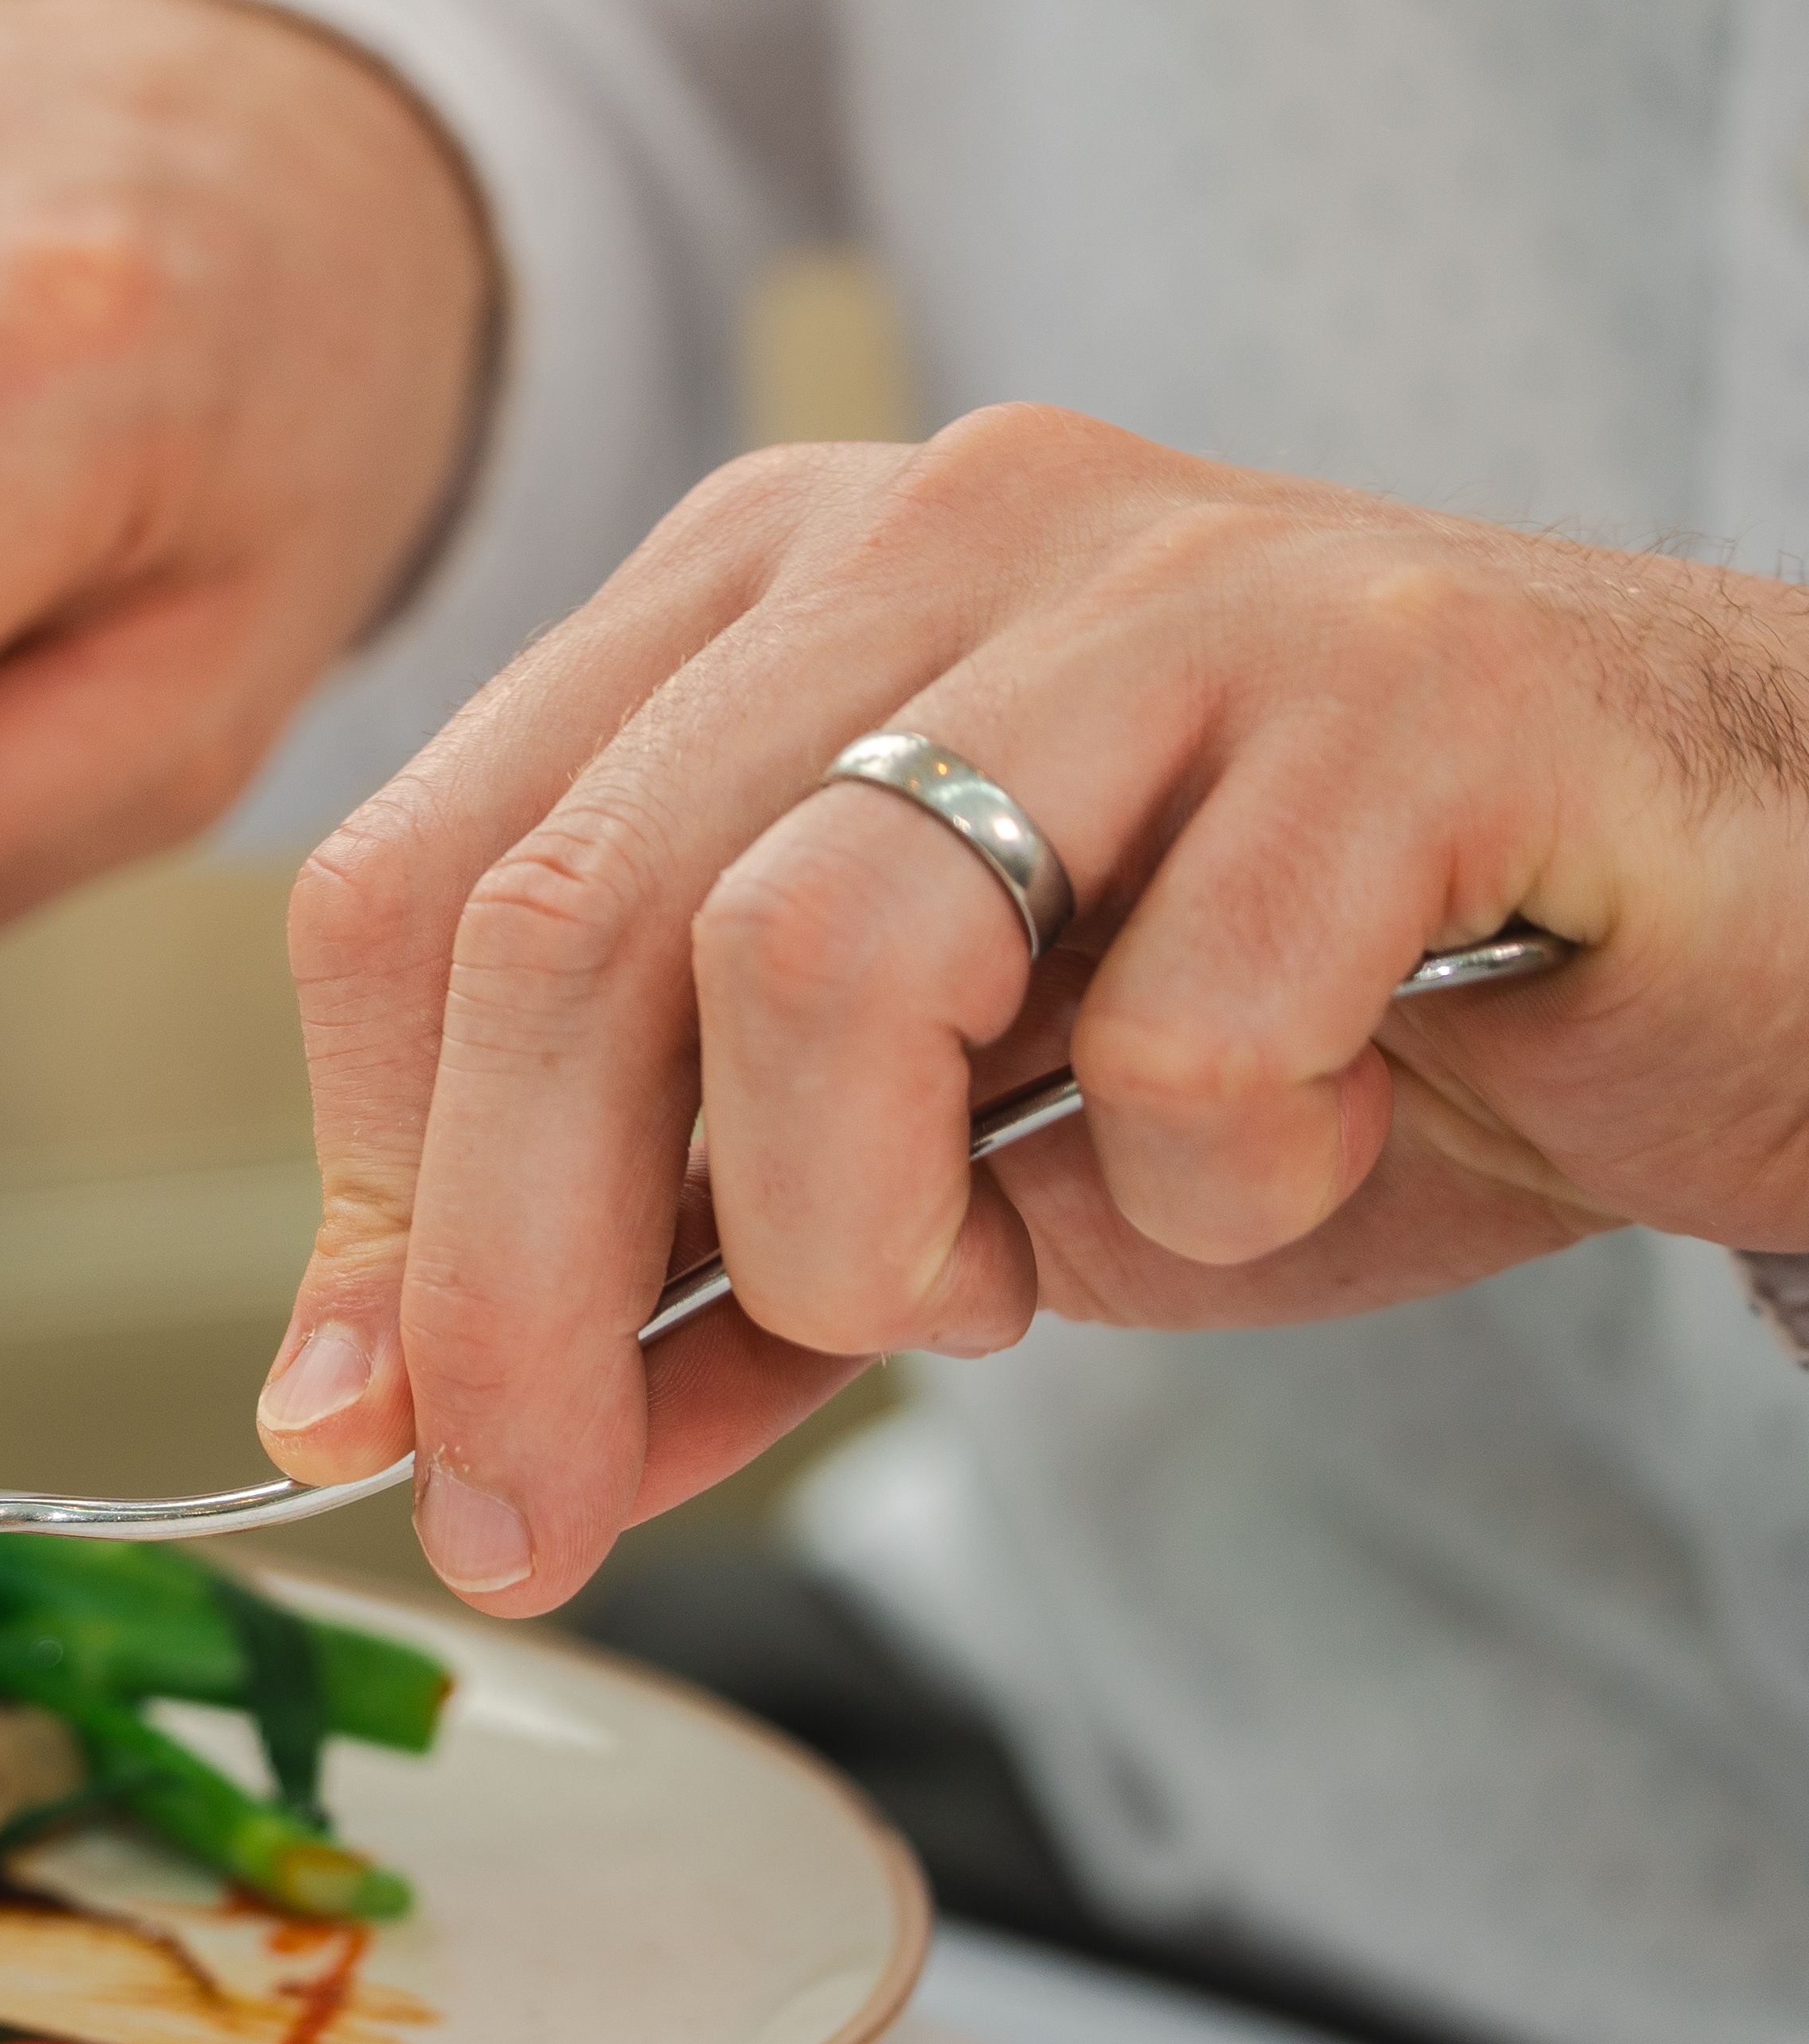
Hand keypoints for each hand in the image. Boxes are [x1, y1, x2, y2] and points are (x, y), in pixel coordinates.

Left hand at [254, 402, 1808, 1614]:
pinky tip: (1309, 1135)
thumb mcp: (940, 1178)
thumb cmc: (1327, 1024)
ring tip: (999, 1275)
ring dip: (860, 1231)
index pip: (422, 888)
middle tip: (541, 1511)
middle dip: (520, 1285)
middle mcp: (923, 532)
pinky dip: (1207, 1181)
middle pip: (565, 931)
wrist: (1762, 936)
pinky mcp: (1409, 680)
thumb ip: (678, 1278)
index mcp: (752, 597)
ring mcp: (1166, 583)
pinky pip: (1183, 1022)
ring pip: (813, 951)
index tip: (376, 1436)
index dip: (373, 1191)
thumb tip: (393, 1427)